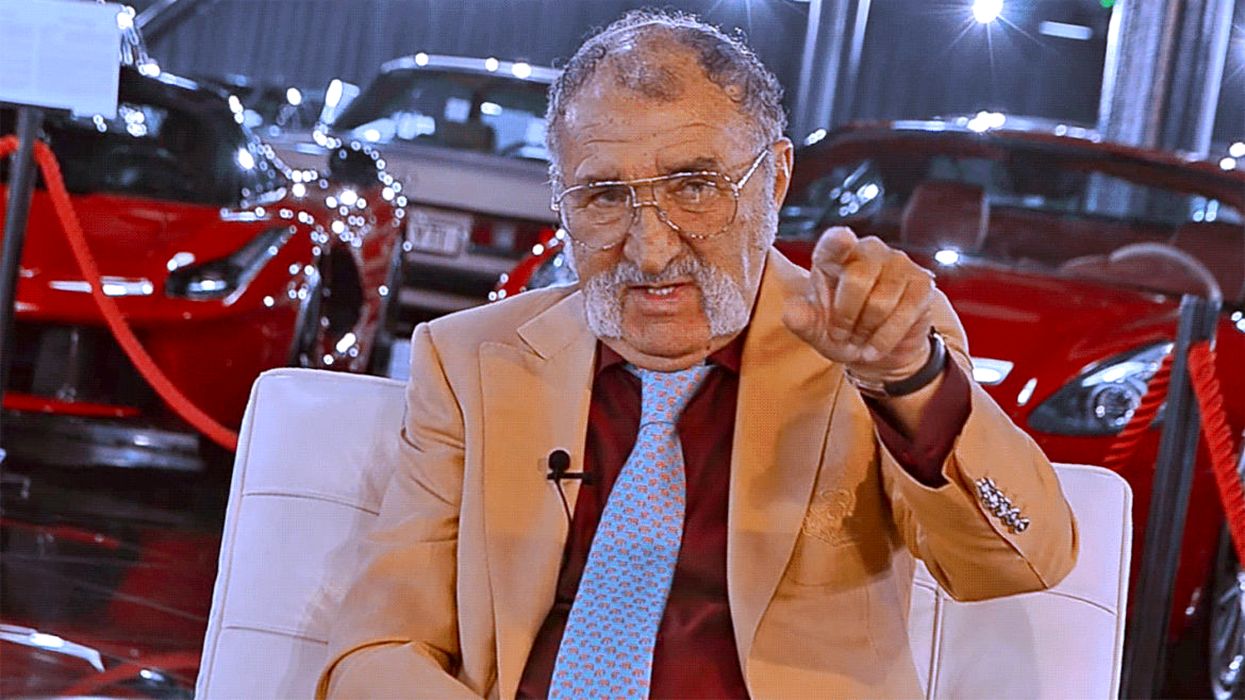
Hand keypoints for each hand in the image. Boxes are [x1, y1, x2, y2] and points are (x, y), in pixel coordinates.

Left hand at [782, 227, 935, 382]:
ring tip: (859, 338)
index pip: (835, 241)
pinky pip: (904, 314)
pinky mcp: (922, 283)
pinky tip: (875, 347)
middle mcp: (868, 250)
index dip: (839, 241)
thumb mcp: (815, 329)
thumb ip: (801, 320)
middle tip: (841, 334)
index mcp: (835, 254)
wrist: (875, 350)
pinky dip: (885, 339)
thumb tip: (791, 314)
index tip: (843, 240)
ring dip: (865, 331)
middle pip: (857, 279)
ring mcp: (898, 263)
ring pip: (881, 301)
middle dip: (846, 317)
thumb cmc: (839, 330)